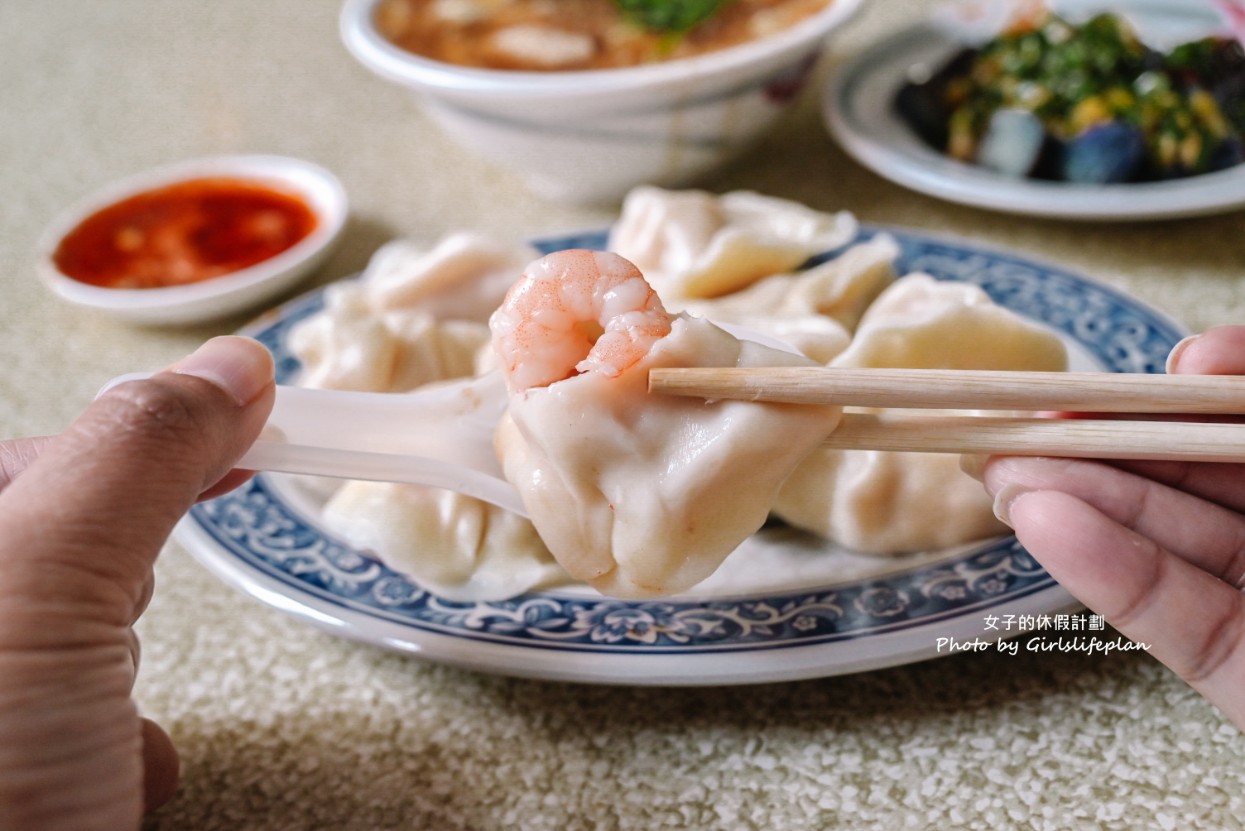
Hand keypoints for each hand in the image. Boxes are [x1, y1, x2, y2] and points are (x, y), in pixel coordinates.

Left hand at [0, 336, 274, 829]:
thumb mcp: (38, 585)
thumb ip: (130, 457)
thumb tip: (229, 368)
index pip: (23, 453)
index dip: (133, 429)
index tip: (245, 421)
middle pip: (46, 539)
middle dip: (112, 567)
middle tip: (146, 586)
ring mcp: (1, 703)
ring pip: (69, 636)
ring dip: (116, 669)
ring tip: (104, 723)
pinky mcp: (30, 771)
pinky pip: (77, 727)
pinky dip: (120, 749)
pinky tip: (114, 787)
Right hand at [980, 325, 1244, 730]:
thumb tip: (1199, 365)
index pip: (1244, 420)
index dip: (1185, 393)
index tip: (1138, 372)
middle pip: (1193, 474)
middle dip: (1103, 445)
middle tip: (1017, 424)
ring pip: (1168, 542)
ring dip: (1080, 503)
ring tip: (1005, 473)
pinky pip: (1177, 620)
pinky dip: (1108, 574)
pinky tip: (1045, 527)